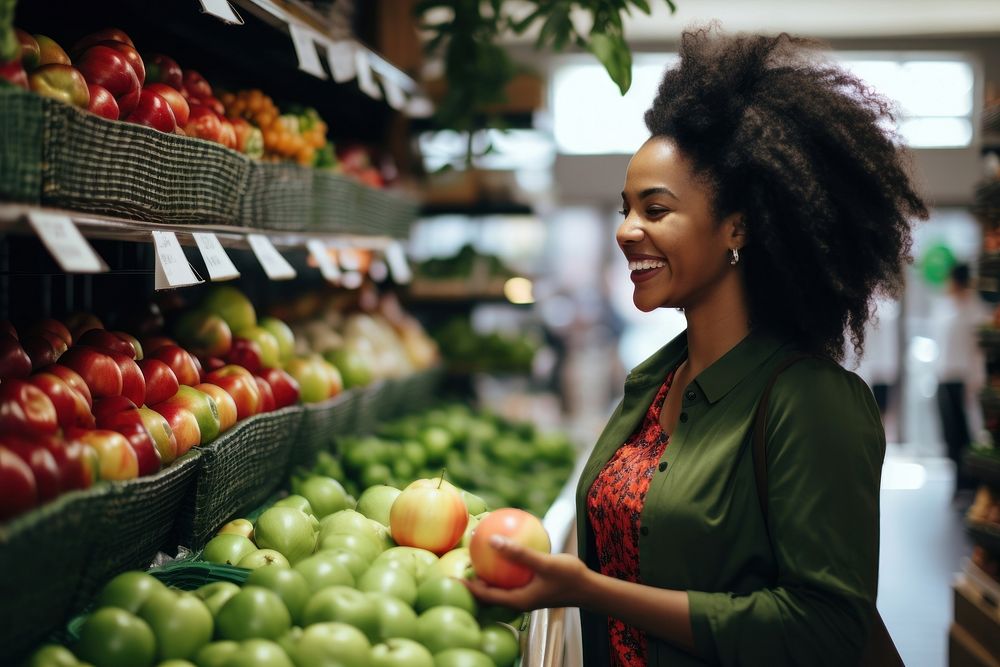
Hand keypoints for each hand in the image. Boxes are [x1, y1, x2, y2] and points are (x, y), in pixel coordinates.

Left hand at [463, 535, 590, 611]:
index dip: (467, 587)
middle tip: (463, 559)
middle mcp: (519, 599)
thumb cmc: (569, 578)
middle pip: (489, 590)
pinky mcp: (533, 585)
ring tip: (479, 551)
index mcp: (517, 600)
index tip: (451, 575)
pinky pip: (514, 574)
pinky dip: (507, 562)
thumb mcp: (543, 563)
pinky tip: (507, 543)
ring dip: (490, 569)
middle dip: (475, 577)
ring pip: (501, 582)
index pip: (485, 595)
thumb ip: (518, 553)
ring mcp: (526, 592)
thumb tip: (493, 540)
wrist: (590, 588)